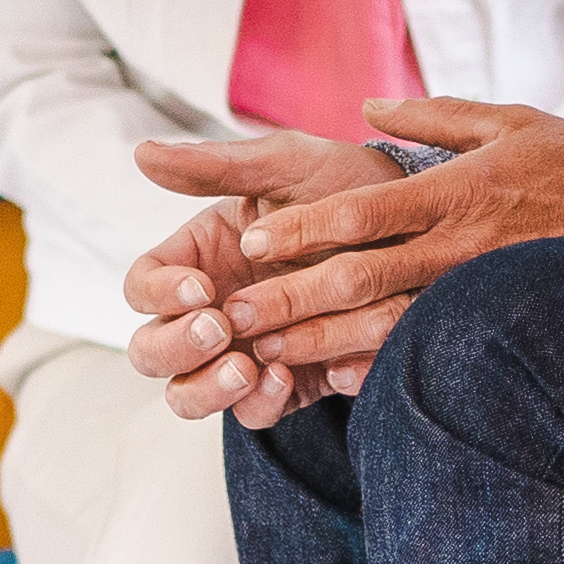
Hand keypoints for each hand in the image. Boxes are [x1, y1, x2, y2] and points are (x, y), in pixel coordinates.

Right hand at [121, 134, 388, 426]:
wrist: (421, 226)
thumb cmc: (347, 184)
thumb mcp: (286, 166)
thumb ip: (215, 166)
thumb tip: (142, 153)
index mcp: (199, 257)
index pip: (145, 287)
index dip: (159, 294)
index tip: (200, 288)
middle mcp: (214, 309)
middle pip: (153, 350)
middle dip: (175, 346)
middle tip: (220, 328)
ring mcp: (246, 349)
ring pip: (191, 394)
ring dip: (208, 388)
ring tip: (246, 367)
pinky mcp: (289, 383)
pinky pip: (258, 410)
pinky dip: (263, 402)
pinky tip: (286, 376)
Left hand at [153, 99, 563, 393]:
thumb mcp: (510, 119)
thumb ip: (434, 114)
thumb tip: (367, 104)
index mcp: (457, 189)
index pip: (364, 212)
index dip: (303, 230)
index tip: (252, 241)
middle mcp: (461, 245)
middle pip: (360, 277)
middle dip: (291, 298)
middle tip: (233, 316)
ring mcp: (479, 292)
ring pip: (385, 326)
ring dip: (321, 344)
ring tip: (264, 359)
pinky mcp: (497, 321)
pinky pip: (431, 352)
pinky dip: (382, 372)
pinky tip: (337, 389)